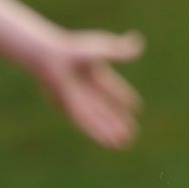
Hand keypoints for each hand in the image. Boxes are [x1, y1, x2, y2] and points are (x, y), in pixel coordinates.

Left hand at [36, 29, 144, 149]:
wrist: (50, 60)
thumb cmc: (74, 51)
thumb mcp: (101, 50)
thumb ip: (120, 51)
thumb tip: (138, 42)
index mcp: (95, 75)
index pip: (113, 89)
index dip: (124, 97)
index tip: (136, 107)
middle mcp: (87, 90)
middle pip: (106, 110)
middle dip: (119, 121)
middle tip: (133, 133)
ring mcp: (79, 100)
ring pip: (98, 120)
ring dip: (110, 132)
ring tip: (123, 144)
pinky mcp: (70, 110)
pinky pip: (87, 125)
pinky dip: (98, 134)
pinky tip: (108, 142)